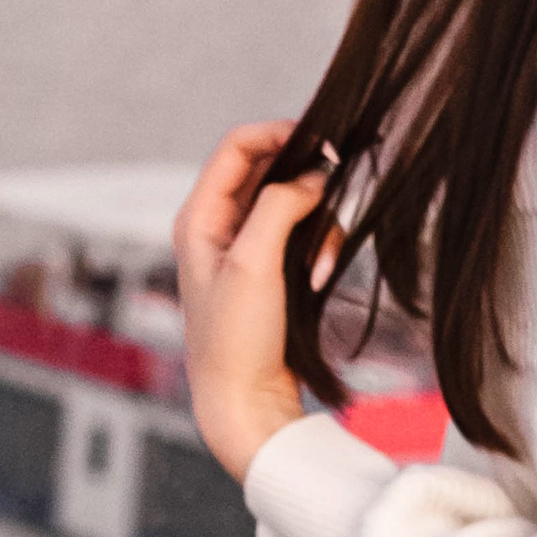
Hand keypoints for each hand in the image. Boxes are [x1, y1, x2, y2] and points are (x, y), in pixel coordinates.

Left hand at [173, 122, 330, 481]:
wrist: (242, 402)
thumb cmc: (235, 339)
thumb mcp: (254, 263)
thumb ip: (281, 207)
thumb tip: (315, 177)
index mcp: (199, 216)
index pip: (237, 146)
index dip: (281, 134)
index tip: (326, 145)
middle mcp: (216, 224)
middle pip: (269, 170)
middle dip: (308, 186)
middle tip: (338, 197)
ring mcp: (242, 247)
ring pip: (293, 203)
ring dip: (318, 226)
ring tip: (324, 265)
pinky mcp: (267, 269)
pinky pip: (301, 235)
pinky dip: (319, 249)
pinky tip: (321, 278)